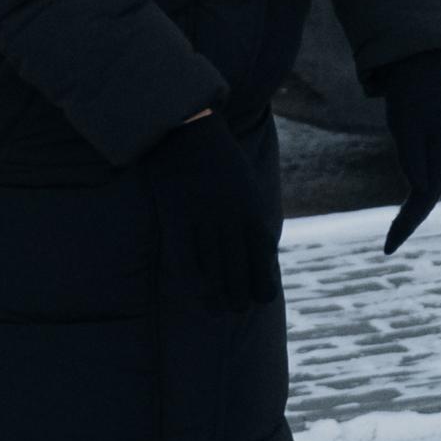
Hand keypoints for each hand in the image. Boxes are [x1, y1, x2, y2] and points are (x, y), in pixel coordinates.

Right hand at [144, 107, 279, 306]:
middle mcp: (231, 220)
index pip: (262, 260)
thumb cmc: (220, 160)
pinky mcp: (177, 218)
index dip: (262, 285)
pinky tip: (195, 290)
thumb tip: (262, 253)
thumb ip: (253, 219)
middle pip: (239, 272)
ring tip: (217, 309)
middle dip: (240, 297)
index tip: (260, 297)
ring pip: (212, 272)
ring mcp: (203, 220)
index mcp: (253, 211)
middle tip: (236, 309)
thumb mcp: (248, 187)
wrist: (187, 130)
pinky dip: (191, 278)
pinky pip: (185, 257)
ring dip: (216, 296)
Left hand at [379, 54, 440, 255]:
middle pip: (428, 201)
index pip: (427, 196)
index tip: (393, 239)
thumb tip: (421, 190)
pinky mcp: (432, 161)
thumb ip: (414, 155)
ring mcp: (440, 163)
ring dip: (410, 219)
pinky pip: (423, 189)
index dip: (410, 220)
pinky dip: (412, 206)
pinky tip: (402, 220)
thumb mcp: (407, 124)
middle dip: (408, 225)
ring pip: (426, 198)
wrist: (423, 78)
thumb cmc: (412, 99)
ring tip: (393, 240)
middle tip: (388, 248)